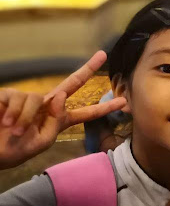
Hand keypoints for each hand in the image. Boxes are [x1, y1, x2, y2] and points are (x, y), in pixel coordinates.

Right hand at [0, 51, 126, 168]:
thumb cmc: (13, 150)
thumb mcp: (41, 142)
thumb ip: (56, 121)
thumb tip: (62, 96)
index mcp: (58, 121)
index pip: (85, 113)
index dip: (103, 108)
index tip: (123, 102)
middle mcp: (46, 106)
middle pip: (71, 83)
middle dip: (88, 69)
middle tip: (103, 55)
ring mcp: (29, 99)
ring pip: (39, 100)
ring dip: (27, 119)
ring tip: (15, 132)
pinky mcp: (9, 95)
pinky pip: (20, 99)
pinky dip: (15, 114)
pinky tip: (6, 123)